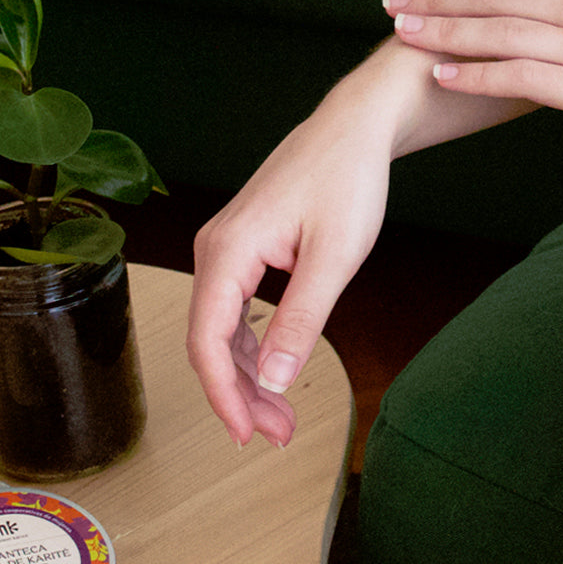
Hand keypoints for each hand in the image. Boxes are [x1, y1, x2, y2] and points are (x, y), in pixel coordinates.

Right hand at [187, 85, 392, 447]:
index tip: (247, 436)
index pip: (207, 340)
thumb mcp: (334, 256)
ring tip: (281, 416)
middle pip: (210, 340)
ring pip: (221, 328)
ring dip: (246, 375)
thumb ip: (301, 319)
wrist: (355, 128)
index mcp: (228, 249)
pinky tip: (273, 371)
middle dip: (239, 394)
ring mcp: (226, 246)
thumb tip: (271, 379)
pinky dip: (252, 345)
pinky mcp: (243, 247)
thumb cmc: (348, 178)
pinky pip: (234, 308)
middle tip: (278, 435)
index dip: (223, 396)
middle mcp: (216, 247)